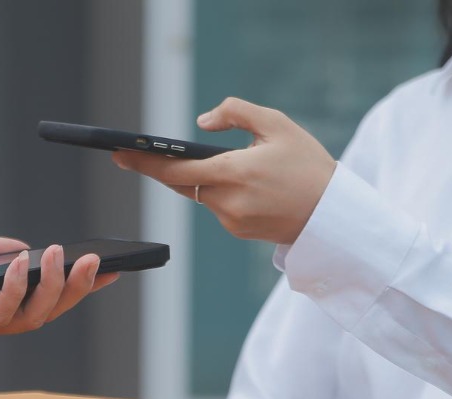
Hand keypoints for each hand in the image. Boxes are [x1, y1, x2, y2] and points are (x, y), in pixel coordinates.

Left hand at [0, 226, 117, 339]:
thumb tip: (25, 246)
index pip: (45, 296)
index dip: (79, 285)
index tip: (110, 268)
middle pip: (49, 311)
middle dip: (78, 288)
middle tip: (97, 262)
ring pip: (33, 316)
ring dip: (54, 287)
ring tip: (64, 256)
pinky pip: (0, 313)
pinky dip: (18, 287)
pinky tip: (25, 261)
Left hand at [112, 97, 336, 244]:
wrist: (331, 214)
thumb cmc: (307, 164)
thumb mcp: (277, 125)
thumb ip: (236, 113)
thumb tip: (201, 123)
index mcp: (235, 172)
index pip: (177, 169)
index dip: (145, 162)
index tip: (120, 153)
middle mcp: (227, 201)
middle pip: (180, 183)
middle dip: (160, 168)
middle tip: (132, 153)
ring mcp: (231, 220)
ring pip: (199, 194)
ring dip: (198, 178)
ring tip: (210, 161)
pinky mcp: (237, 231)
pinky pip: (216, 206)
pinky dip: (218, 191)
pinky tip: (237, 183)